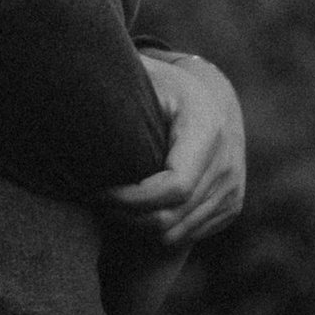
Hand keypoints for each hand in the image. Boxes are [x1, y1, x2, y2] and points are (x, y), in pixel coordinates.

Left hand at [105, 49, 246, 252]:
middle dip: (127, 217)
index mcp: (208, 132)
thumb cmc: (171, 89)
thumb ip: (124, 89)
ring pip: (177, 233)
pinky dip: (157, 231)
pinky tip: (135, 211)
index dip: (132, 199)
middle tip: (96, 203)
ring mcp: (233, 190)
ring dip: (138, 229)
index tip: (99, 193)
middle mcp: (227, 165)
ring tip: (110, 208)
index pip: (174, 187)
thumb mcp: (151, 79)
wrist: (217, 101)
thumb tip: (81, 93)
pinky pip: (188, 235)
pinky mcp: (231, 206)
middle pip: (171, 216)